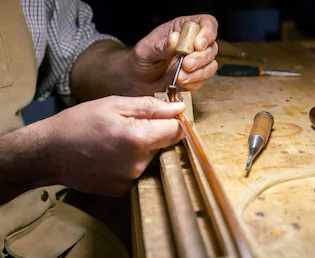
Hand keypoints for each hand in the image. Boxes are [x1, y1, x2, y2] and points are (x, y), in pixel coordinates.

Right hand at [1, 96, 184, 197]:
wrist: (49, 153)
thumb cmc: (78, 123)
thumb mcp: (114, 104)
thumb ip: (151, 107)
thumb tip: (178, 109)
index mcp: (138, 139)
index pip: (176, 131)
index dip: (173, 121)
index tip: (164, 116)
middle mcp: (138, 164)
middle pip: (163, 145)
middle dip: (153, 133)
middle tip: (127, 126)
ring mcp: (130, 180)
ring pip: (150, 158)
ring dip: (140, 148)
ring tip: (115, 140)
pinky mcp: (122, 189)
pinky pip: (137, 171)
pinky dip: (130, 162)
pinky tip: (111, 155)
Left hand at [70, 14, 217, 101]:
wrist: (135, 80)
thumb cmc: (140, 59)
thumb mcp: (145, 50)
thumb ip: (160, 45)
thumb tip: (174, 40)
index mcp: (183, 29)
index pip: (206, 23)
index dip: (207, 32)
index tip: (197, 45)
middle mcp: (193, 44)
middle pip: (212, 47)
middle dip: (201, 58)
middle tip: (185, 65)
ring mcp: (196, 62)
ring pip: (211, 65)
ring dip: (198, 73)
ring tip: (180, 78)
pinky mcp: (194, 78)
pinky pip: (202, 81)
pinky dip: (193, 84)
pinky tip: (179, 84)